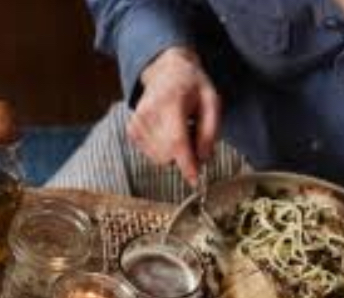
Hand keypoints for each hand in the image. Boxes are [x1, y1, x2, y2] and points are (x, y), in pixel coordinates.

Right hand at [130, 47, 221, 186]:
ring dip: (174, 151)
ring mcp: (136, 123)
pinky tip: (167, 130)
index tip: (196, 181)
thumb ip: (210, 130)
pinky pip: (152, 155)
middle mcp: (148, 114)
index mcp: (170, 102)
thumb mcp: (212, 101)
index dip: (187, 164)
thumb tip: (204, 159)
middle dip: (185, 154)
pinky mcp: (131, 131)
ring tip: (179, 128)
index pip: (177, 141)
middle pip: (169, 155)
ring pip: (160, 158)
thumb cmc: (192, 86)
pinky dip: (163, 149)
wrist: (165, 72)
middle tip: (193, 134)